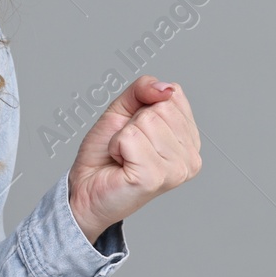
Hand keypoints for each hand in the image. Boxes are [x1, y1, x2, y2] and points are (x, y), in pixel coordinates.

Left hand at [67, 75, 200, 241]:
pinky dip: (116, 146)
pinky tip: (120, 164)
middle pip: (161, 108)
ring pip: (146, 121)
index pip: (174, 95)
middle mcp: (191, 156)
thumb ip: (144, 89)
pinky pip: (130, 138)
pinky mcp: (154, 178)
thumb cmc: (106, 155)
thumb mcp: (124, 110)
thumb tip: (165, 89)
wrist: (85, 188)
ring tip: (124, 157)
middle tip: (128, 147)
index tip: (137, 132)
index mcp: (190, 139)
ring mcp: (175, 170)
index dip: (145, 106)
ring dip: (124, 136)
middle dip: (134, 122)